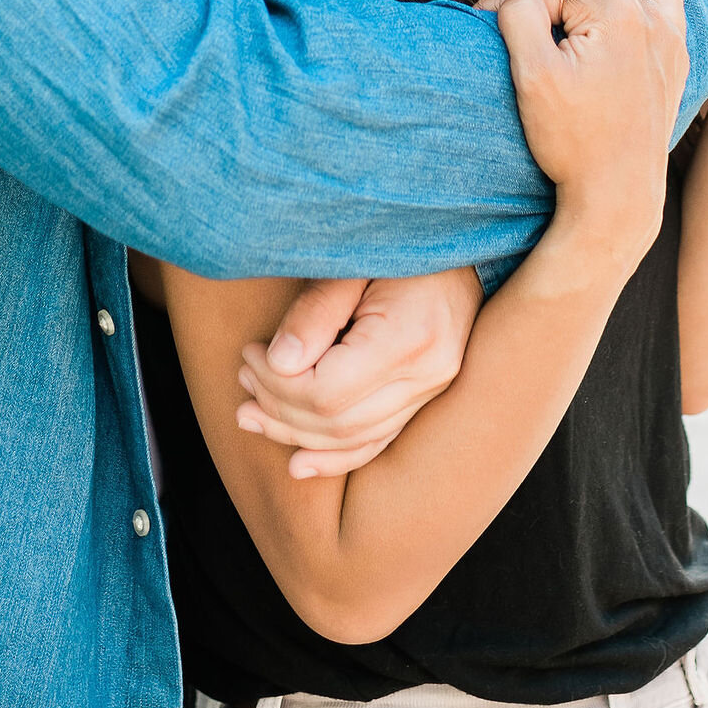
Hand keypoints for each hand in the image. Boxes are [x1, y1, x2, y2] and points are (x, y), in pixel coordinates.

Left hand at [234, 265, 483, 479]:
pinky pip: (378, 442)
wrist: (463, 247)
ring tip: (254, 415)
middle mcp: (427, 375)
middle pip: (337, 422)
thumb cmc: (401, 244)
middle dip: (279, 409)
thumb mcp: (353, 263)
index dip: (277, 384)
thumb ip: (316, 311)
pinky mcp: (427, 398)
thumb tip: (278, 364)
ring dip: (297, 434)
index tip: (252, 355)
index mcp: (409, 337)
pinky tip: (298, 463)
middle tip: (244, 381)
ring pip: (354, 439)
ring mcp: (431, 392)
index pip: (327, 392)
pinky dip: (335, 457)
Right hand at [495, 0, 682, 269]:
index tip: (489, 19)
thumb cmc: (574, 139)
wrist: (618, 192)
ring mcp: (667, 34)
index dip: (514, 1)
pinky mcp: (675, 54)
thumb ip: (520, 17)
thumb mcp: (533, 76)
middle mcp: (648, 15)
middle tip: (524, 25)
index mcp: (614, 13)